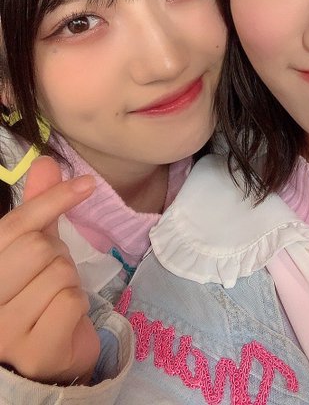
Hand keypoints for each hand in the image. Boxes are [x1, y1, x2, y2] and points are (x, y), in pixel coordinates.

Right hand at [0, 156, 99, 383]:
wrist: (43, 360)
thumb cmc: (34, 298)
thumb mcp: (33, 250)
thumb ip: (36, 210)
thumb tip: (45, 162)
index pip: (16, 226)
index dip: (52, 200)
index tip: (87, 183)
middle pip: (39, 248)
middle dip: (57, 255)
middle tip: (50, 276)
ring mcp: (4, 331)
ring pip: (59, 274)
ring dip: (69, 283)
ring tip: (54, 301)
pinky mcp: (33, 351)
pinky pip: (70, 302)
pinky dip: (77, 306)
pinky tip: (63, 321)